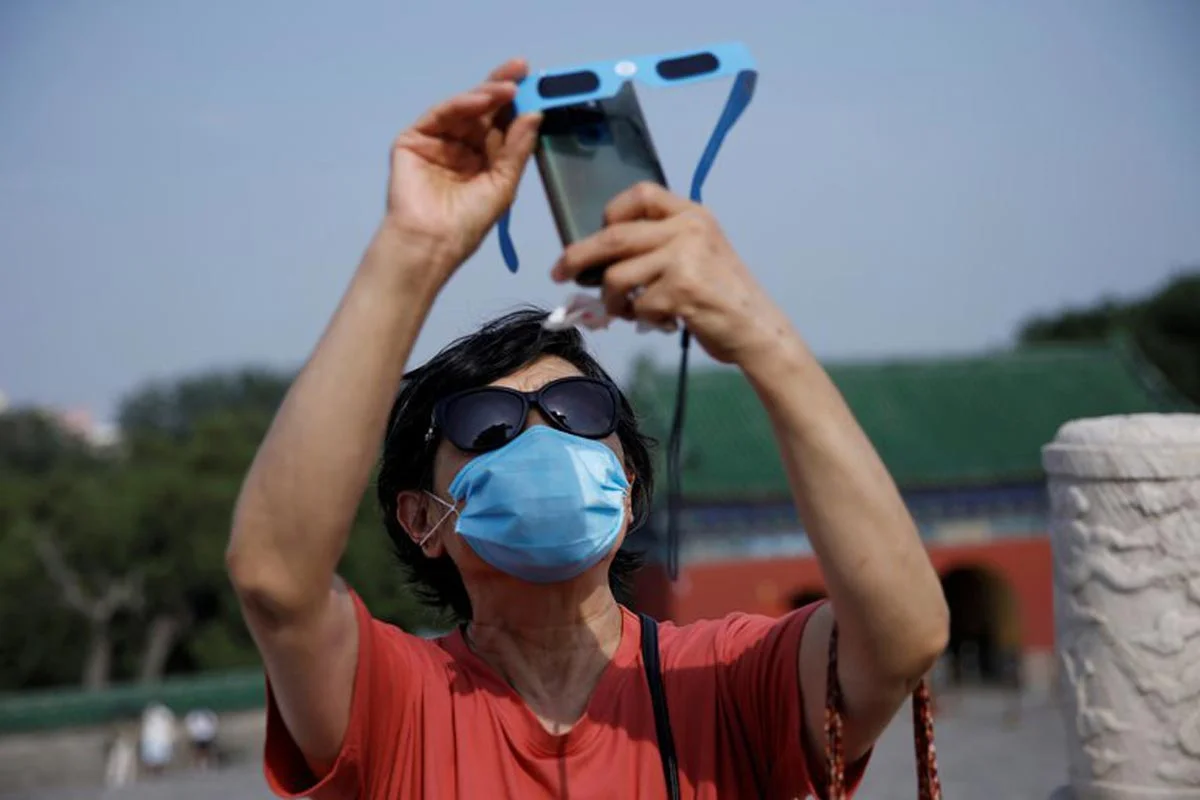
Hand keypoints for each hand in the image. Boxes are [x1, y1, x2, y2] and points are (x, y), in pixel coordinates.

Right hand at [385, 58, 541, 280]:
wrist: (431, 243)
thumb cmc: (467, 224)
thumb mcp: (503, 185)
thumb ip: (517, 150)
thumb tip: (534, 115)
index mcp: (483, 161)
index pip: (501, 125)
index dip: (517, 105)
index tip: (538, 85)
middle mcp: (460, 148)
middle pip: (483, 111)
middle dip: (502, 88)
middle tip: (522, 69)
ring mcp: (436, 142)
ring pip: (464, 109)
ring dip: (487, 95)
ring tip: (509, 87)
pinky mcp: (414, 139)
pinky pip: (441, 115)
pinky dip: (462, 104)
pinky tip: (482, 99)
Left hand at [550, 182, 791, 364]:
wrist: (756, 328)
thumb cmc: (720, 295)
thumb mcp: (697, 253)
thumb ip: (659, 244)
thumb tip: (599, 257)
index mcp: (691, 214)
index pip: (641, 194)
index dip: (611, 212)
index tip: (596, 234)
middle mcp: (688, 229)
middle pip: (614, 236)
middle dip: (579, 256)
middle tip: (560, 271)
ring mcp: (685, 258)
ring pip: (617, 275)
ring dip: (611, 300)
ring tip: (625, 310)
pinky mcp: (682, 290)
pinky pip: (637, 304)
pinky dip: (640, 318)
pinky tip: (658, 321)